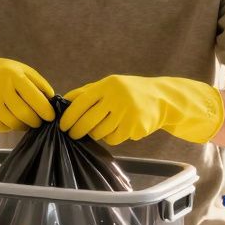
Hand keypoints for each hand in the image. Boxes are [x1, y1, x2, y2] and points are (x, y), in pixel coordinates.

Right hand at [0, 49, 55, 131]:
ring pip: (12, 123)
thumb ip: (40, 84)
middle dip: (36, 121)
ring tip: (28, 121)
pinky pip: (1, 127)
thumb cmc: (6, 73)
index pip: (34, 98)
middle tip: (39, 122)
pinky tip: (12, 119)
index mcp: (13, 75)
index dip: (46, 111)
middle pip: (24, 114)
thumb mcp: (24, 70)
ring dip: (24, 125)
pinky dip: (10, 127)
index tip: (51, 117)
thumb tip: (52, 102)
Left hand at [60, 75, 224, 145]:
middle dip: (77, 131)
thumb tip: (63, 101)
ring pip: (100, 133)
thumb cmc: (129, 91)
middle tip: (72, 134)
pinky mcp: (135, 127)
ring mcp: (127, 113)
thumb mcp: (109, 85)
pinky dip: (111, 137)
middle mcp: (117, 98)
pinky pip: (113, 139)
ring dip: (96, 133)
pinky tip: (119, 128)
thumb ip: (87, 92)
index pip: (81, 102)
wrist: (163, 98)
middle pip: (88, 121)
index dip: (69, 116)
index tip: (62, 126)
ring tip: (102, 126)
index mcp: (108, 85)